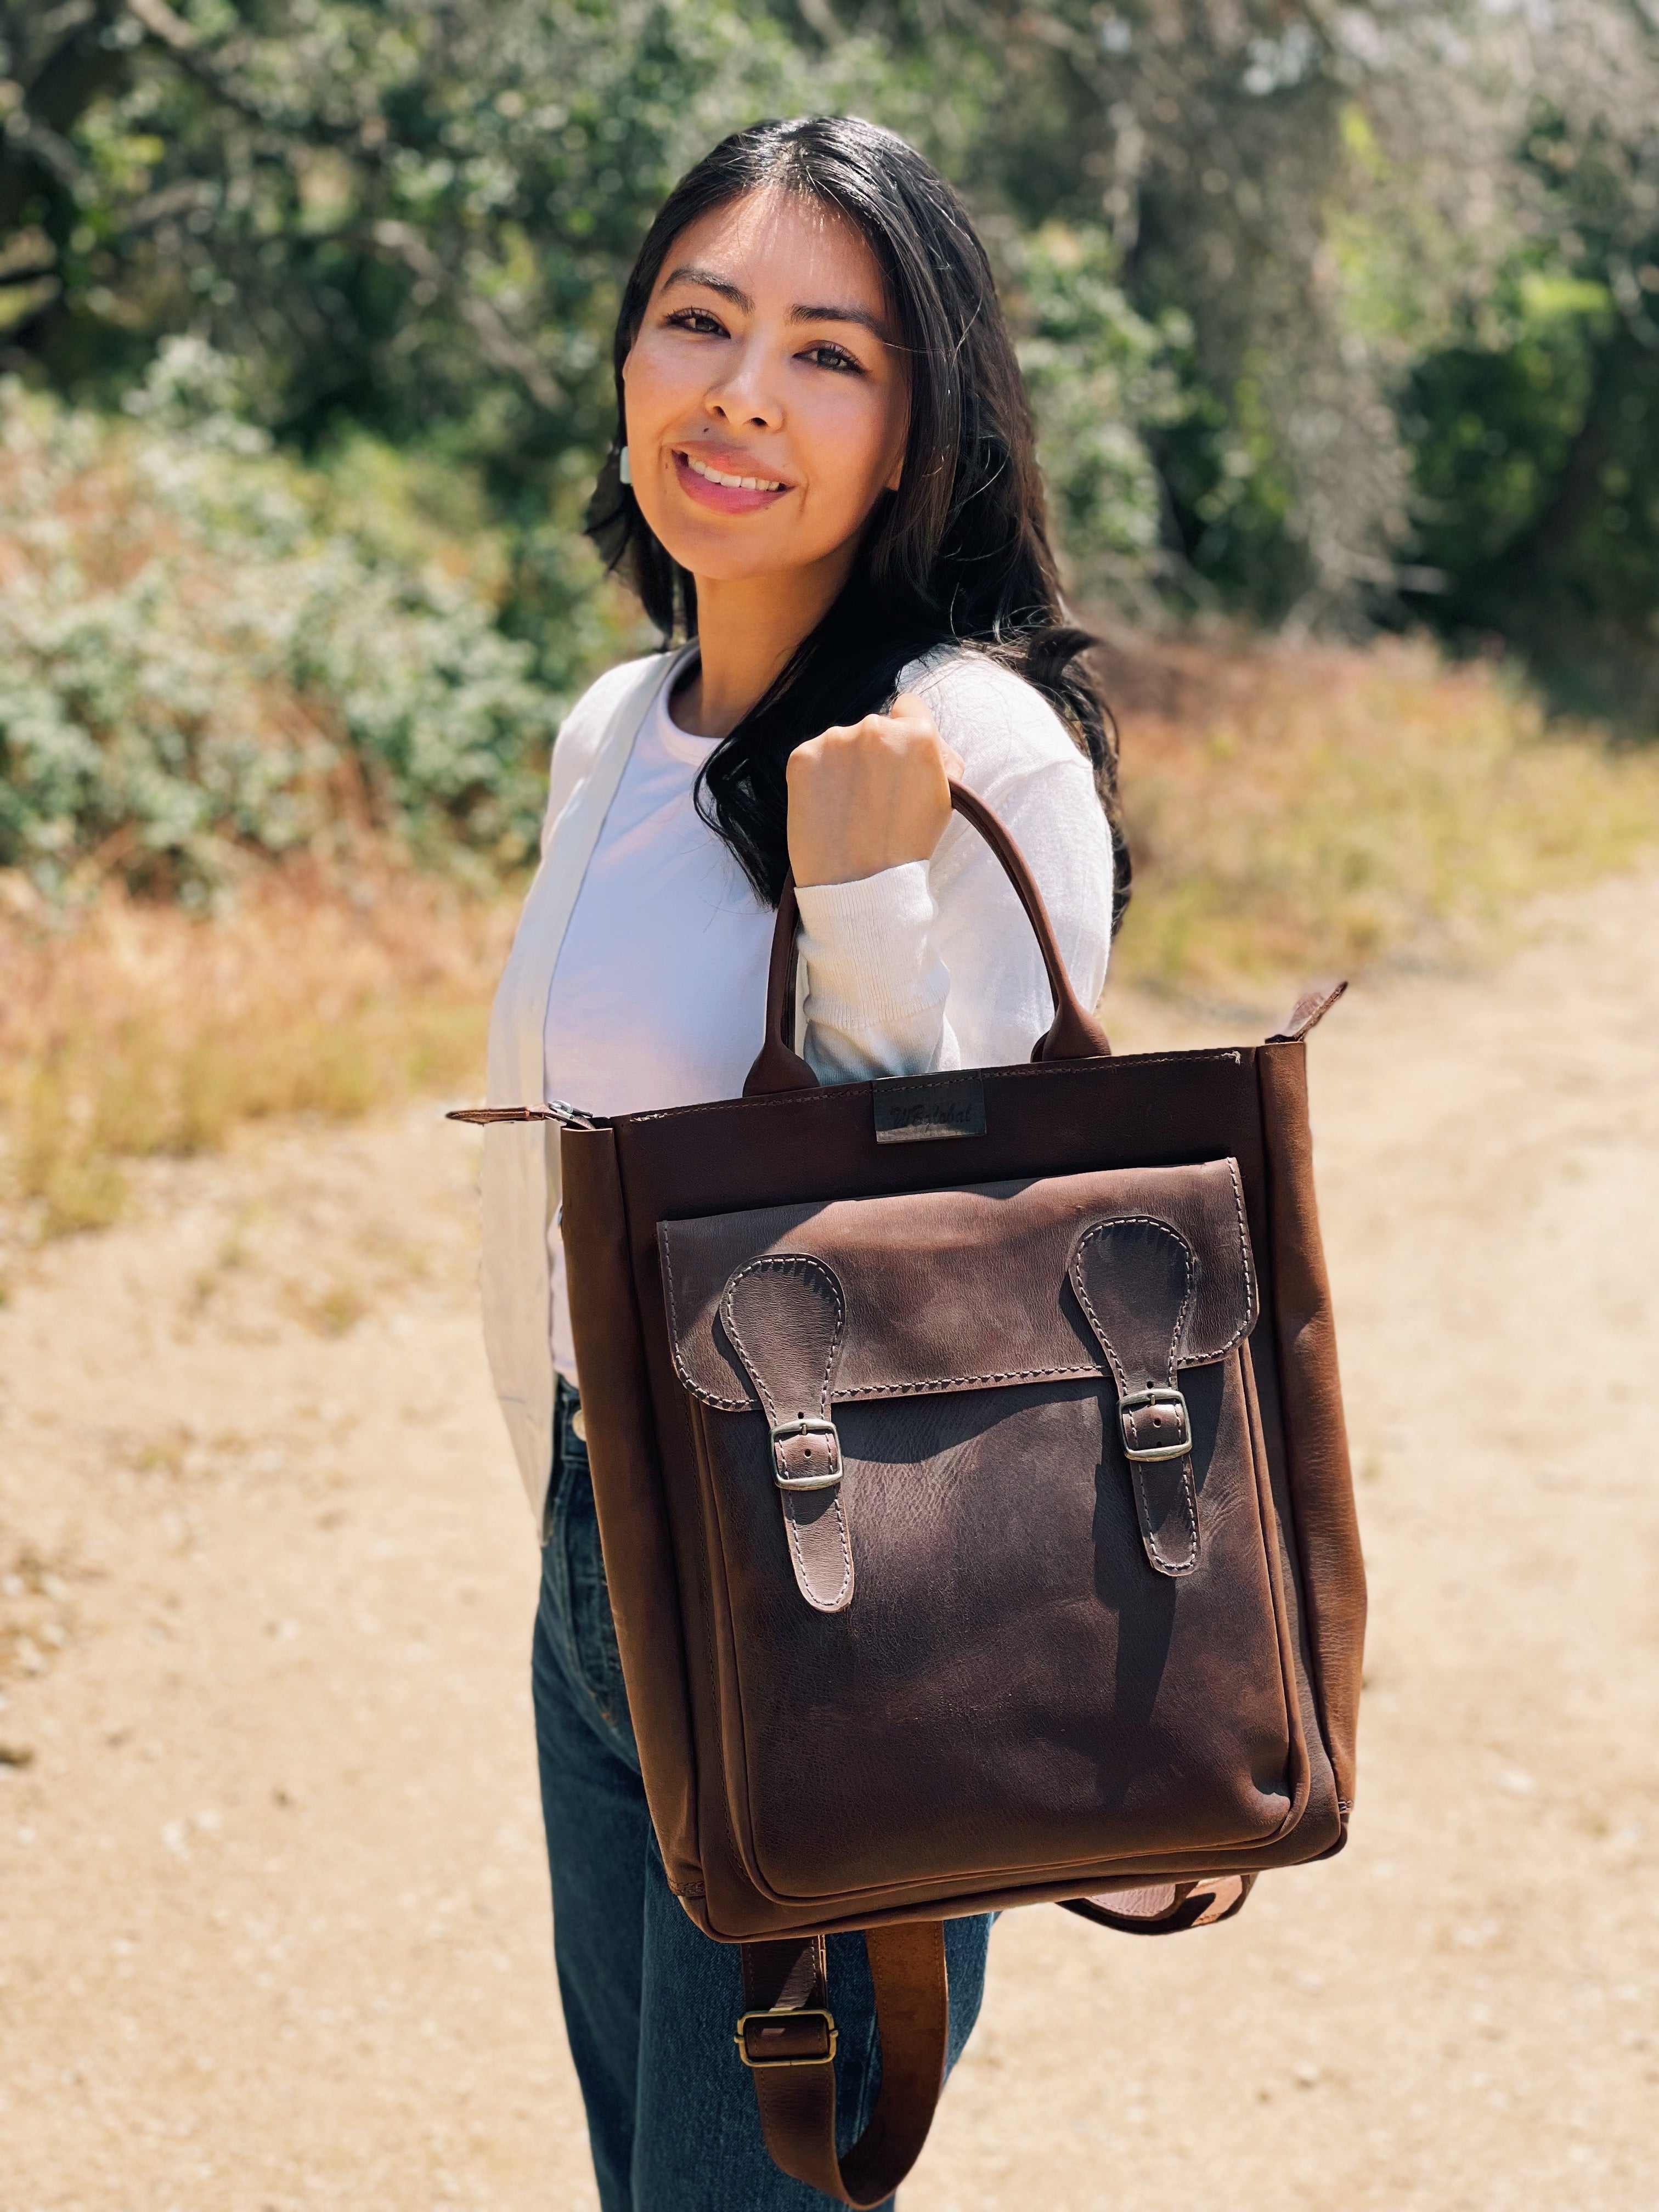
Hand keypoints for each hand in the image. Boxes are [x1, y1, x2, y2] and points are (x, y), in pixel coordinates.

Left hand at [785, 693, 964, 887]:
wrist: (859, 886)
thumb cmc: (907, 847)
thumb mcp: (946, 797)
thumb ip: (939, 755)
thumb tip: (924, 734)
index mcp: (916, 734)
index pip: (909, 707)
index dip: (907, 736)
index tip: (899, 763)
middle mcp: (874, 727)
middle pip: (875, 727)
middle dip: (876, 754)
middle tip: (875, 797)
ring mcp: (833, 741)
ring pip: (842, 742)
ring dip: (846, 765)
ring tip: (850, 808)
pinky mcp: (801, 758)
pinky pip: (814, 758)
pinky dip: (819, 778)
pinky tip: (828, 807)